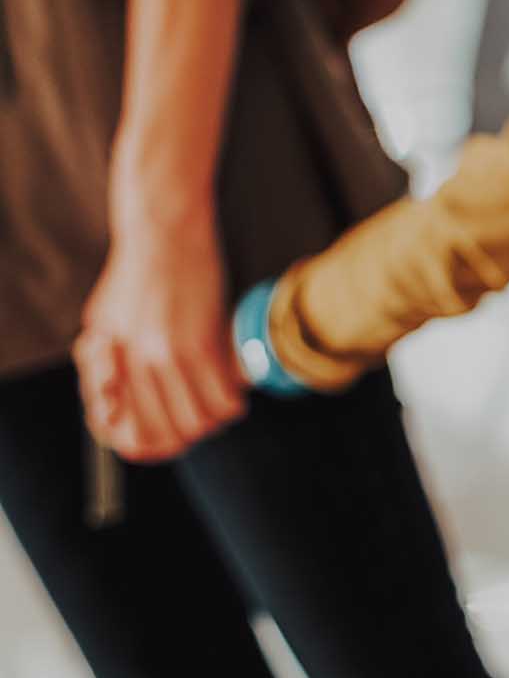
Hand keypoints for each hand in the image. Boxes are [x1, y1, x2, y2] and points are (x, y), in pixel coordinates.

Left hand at [75, 214, 247, 462]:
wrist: (161, 232)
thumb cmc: (135, 275)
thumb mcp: (103, 323)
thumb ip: (108, 366)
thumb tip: (114, 406)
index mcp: (113, 364)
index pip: (135, 432)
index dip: (159, 444)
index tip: (176, 433)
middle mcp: (137, 365)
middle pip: (173, 433)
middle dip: (194, 434)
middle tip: (204, 416)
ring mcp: (169, 354)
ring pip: (202, 421)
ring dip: (217, 420)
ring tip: (222, 403)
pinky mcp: (201, 341)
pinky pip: (224, 397)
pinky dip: (234, 401)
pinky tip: (236, 388)